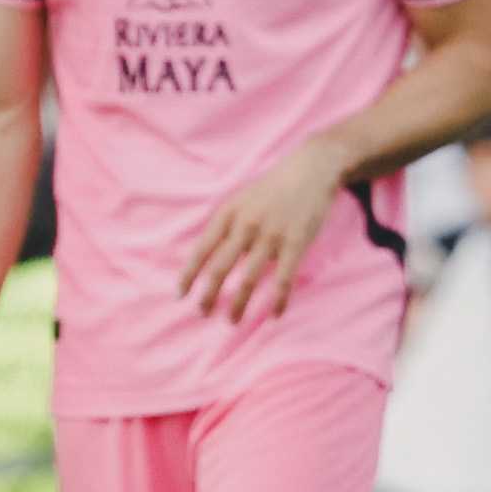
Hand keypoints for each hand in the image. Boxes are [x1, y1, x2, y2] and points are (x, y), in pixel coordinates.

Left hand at [178, 137, 346, 321]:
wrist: (310, 169)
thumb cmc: (272, 188)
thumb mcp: (240, 199)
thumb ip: (225, 225)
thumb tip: (207, 254)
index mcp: (228, 214)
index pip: (201, 249)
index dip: (189, 273)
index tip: (180, 294)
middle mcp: (245, 225)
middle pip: (220, 267)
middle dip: (208, 294)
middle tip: (202, 313)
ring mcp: (271, 235)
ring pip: (249, 278)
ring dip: (238, 304)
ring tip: (230, 322)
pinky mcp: (296, 243)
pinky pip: (284, 279)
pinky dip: (278, 300)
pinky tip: (275, 315)